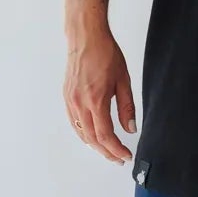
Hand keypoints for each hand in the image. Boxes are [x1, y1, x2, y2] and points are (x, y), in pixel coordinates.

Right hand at [64, 29, 136, 164]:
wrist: (85, 37)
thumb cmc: (105, 53)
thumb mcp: (123, 80)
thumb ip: (127, 107)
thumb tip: (131, 128)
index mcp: (96, 100)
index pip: (106, 135)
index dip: (116, 149)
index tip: (125, 155)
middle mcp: (79, 104)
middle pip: (92, 139)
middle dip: (106, 152)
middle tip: (118, 159)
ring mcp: (70, 101)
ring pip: (81, 133)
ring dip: (95, 145)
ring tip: (108, 151)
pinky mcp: (66, 97)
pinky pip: (74, 123)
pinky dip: (84, 134)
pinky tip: (92, 136)